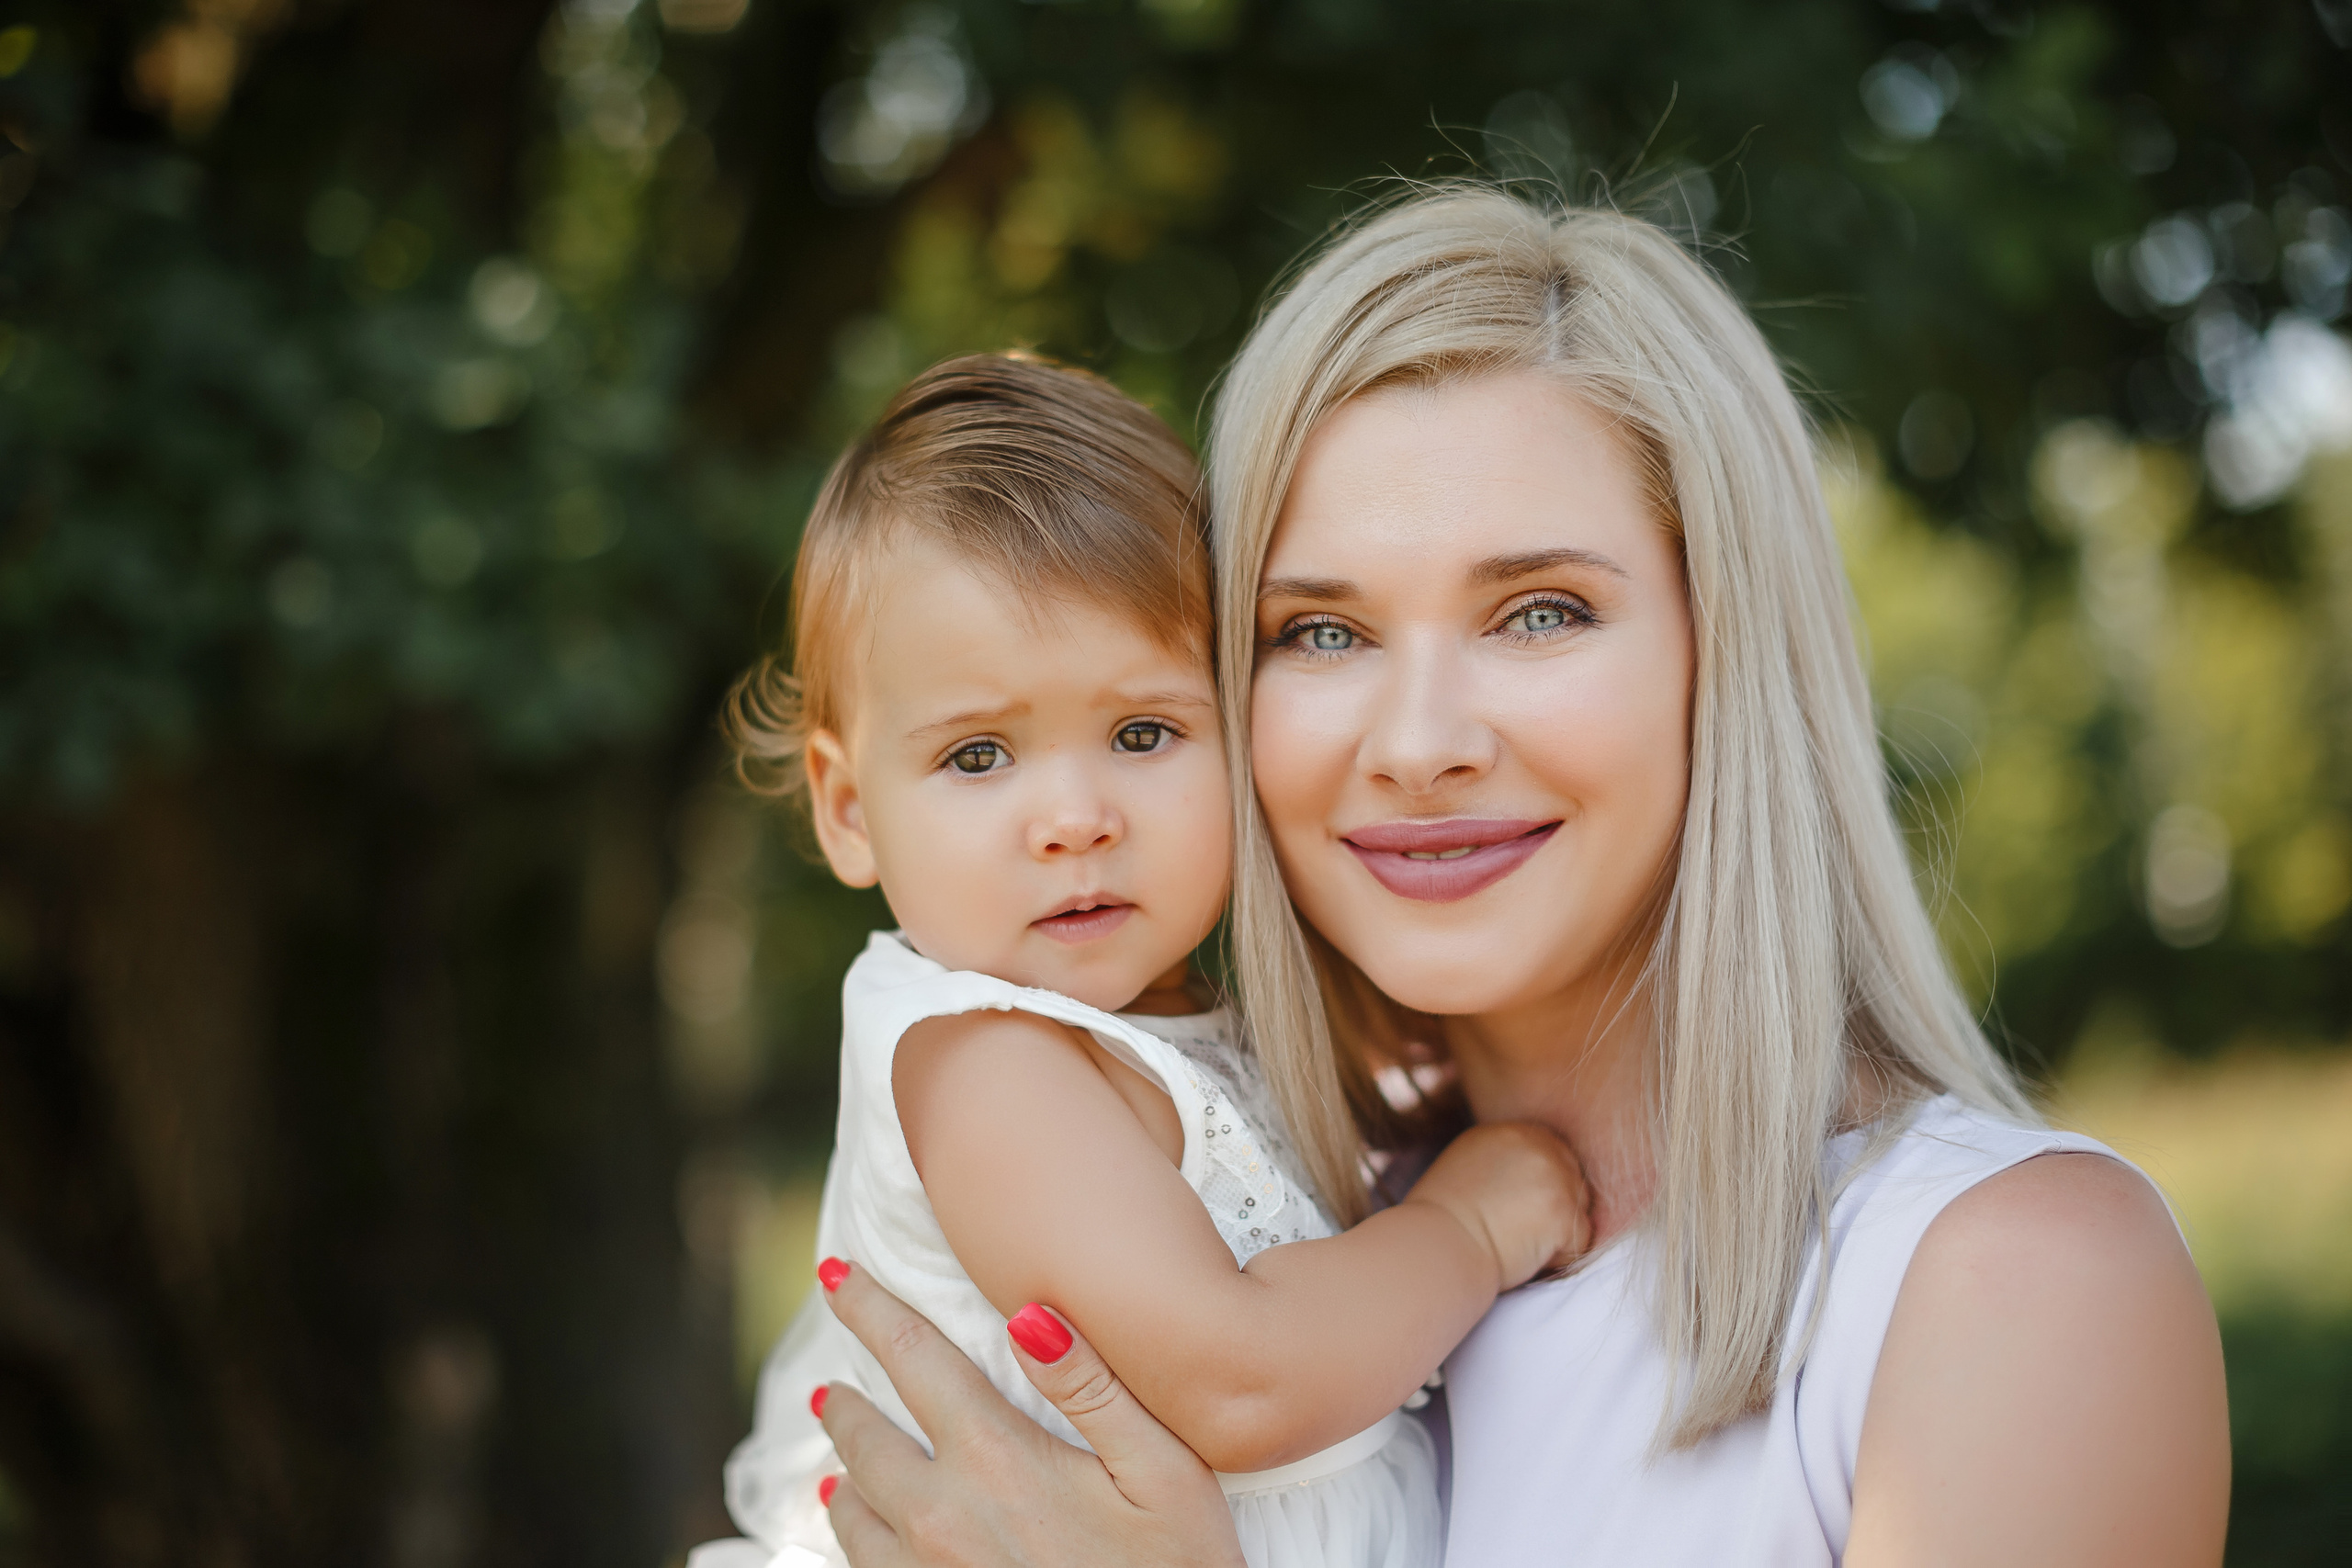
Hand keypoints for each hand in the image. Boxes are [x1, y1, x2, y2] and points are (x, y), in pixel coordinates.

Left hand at [814, 1262, 1244, 1567]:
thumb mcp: (1165, 1472)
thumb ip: (1095, 1389)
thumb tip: (1030, 1314)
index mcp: (998, 1459)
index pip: (914, 1358)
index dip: (870, 1309)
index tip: (837, 1278)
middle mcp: (942, 1517)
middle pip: (865, 1439)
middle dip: (845, 1402)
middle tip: (833, 1385)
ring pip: (852, 1511)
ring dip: (843, 1471)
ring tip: (840, 1455)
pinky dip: (855, 1538)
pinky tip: (864, 1528)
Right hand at [1403, 1121, 1591, 1289]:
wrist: (1435, 1246)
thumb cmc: (1440, 1220)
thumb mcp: (1466, 1165)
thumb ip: (1502, 1160)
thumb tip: (1528, 1179)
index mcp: (1509, 1132)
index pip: (1552, 1155)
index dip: (1540, 1189)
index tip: (1515, 1211)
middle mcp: (1535, 1145)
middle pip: (1572, 1178)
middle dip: (1553, 1208)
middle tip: (1515, 1230)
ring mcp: (1553, 1177)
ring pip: (1578, 1210)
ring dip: (1556, 1232)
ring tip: (1516, 1241)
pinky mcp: (1562, 1212)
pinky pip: (1579, 1242)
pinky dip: (1557, 1259)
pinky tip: (1523, 1256)